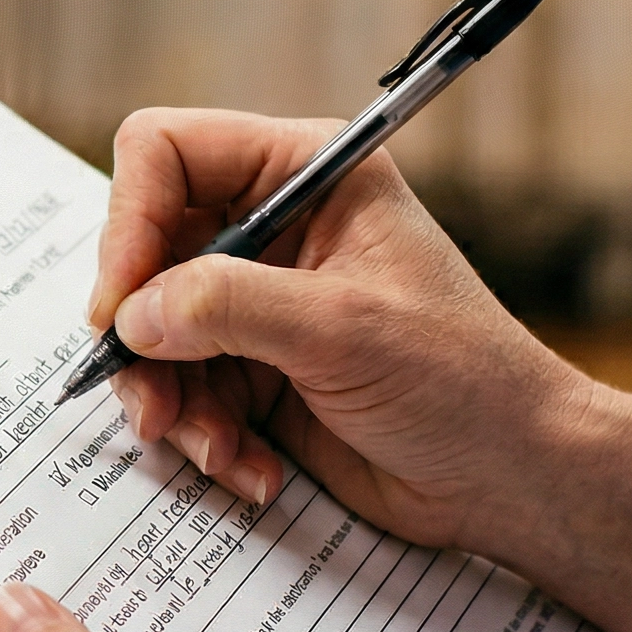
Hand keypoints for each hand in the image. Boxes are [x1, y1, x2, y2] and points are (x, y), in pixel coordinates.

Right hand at [91, 109, 588, 561]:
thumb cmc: (460, 379)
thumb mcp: (340, 328)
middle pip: (145, 252)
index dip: (129, 222)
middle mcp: (274, 226)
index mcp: (305, 173)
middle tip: (154, 402)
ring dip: (172, 401)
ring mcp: (261, 303)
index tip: (120, 307)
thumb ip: (226, 305)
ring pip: (153, 335)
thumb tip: (132, 314)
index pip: (169, 154)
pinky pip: (185, 393)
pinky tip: (252, 468)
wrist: (510, 476)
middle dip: (143, 335)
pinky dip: (204, 437)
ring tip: (214, 448)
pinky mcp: (257, 371)